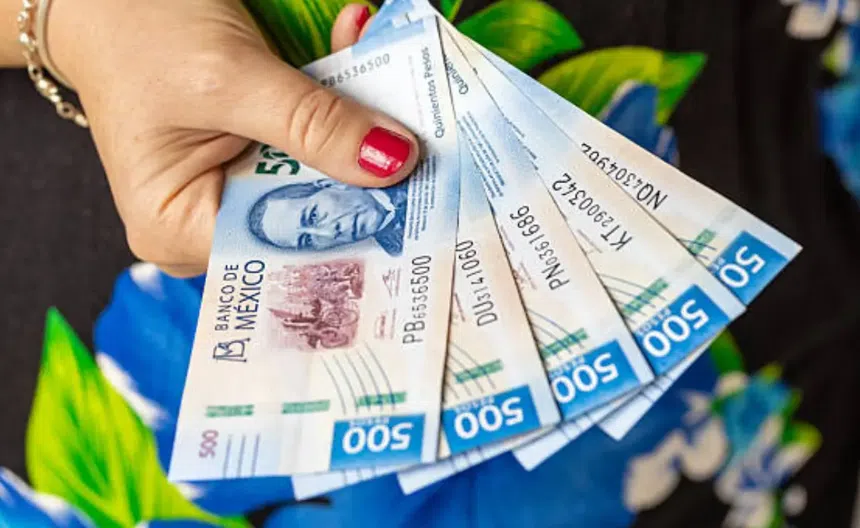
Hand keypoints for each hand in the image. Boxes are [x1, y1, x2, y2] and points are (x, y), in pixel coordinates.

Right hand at [47, 0, 411, 276]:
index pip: (282, 251)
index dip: (351, 229)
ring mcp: (233, 188)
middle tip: (425, 145)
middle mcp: (207, 224)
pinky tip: (357, 53)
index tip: (418, 207)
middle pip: (307, 217)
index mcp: (178, 230)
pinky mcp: (254, 156)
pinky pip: (311, 145)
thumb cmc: (139, 31)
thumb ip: (314, 124)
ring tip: (398, 88)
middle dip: (363, 175)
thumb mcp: (230, 79)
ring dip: (357, 131)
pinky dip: (337, 106)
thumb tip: (395, 162)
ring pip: (318, 178)